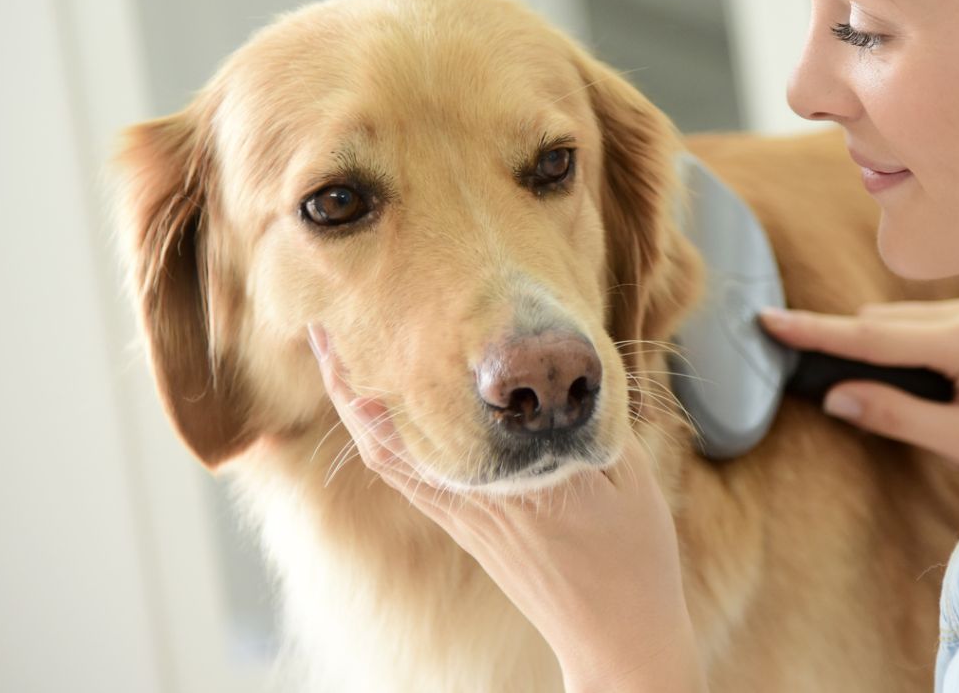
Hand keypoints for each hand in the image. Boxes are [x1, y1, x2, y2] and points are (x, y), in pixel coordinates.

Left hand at [307, 324, 706, 692]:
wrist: (615, 636)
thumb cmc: (633, 557)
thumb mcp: (629, 476)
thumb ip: (594, 418)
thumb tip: (573, 361)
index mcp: (517, 477)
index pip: (440, 417)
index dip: (396, 371)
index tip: (376, 320)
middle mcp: (476, 497)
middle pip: (387, 437)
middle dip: (349, 382)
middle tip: (325, 330)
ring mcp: (464, 518)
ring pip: (389, 459)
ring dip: (356, 410)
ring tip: (339, 359)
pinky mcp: (467, 530)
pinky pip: (410, 479)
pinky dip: (385, 441)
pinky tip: (381, 412)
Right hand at [758, 297, 958, 479]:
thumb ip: (898, 416)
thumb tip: (836, 396)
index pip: (870, 333)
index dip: (814, 329)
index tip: (768, 318)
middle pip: (877, 320)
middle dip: (837, 340)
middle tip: (795, 366)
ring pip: (894, 319)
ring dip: (867, 344)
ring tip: (845, 382)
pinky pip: (917, 323)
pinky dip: (892, 344)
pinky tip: (891, 375)